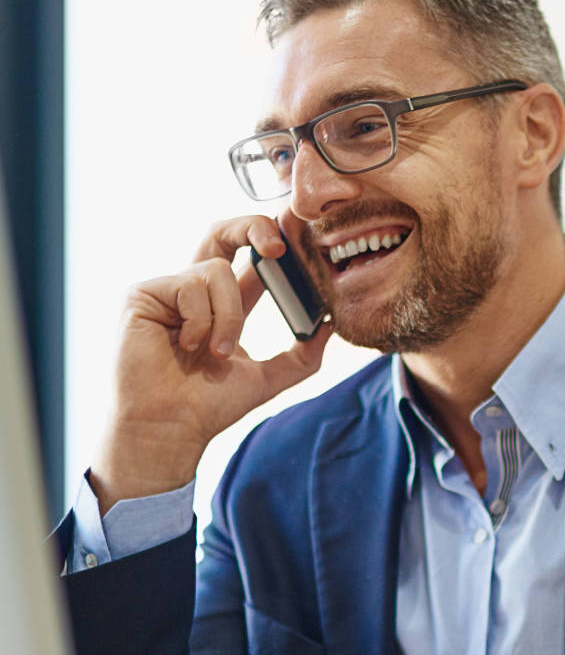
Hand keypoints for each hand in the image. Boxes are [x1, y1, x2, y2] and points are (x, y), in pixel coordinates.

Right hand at [90, 214, 331, 514]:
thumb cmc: (208, 405)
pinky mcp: (144, 293)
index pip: (252, 258)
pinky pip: (192, 285)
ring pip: (219, 270)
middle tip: (280, 246)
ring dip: (229, 316)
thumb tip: (330, 325)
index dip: (276, 239)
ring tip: (215, 353)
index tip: (301, 229)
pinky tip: (187, 347)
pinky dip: (202, 321)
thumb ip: (302, 354)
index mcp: (224, 303)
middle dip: (254, 226)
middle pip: (225, 233)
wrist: (170, 427)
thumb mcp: (268, 377)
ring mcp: (169, 289)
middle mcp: (196, 290)